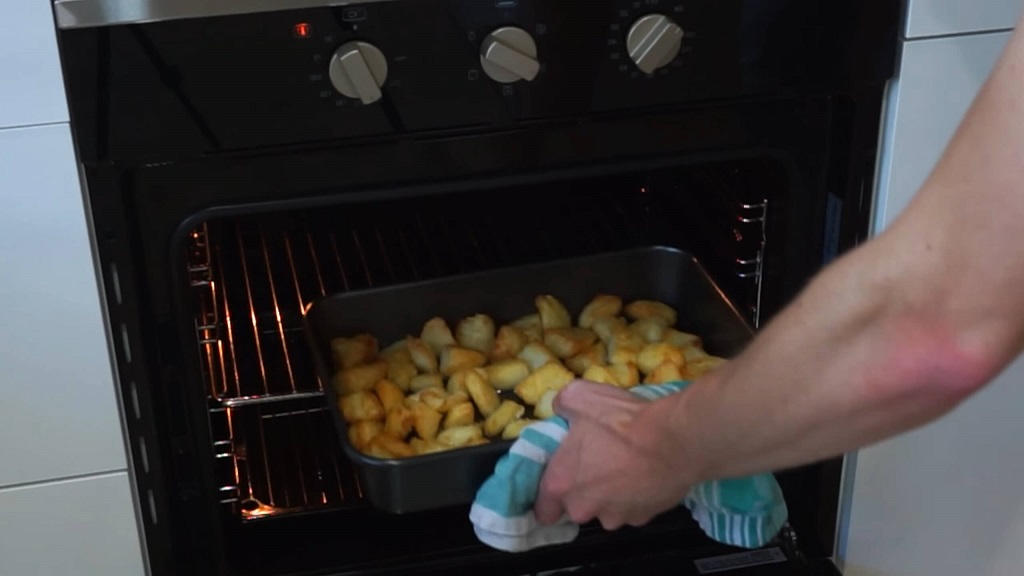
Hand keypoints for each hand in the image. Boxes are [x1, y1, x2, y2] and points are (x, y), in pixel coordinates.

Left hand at [533, 380, 694, 530]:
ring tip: (625, 465)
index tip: (560, 481)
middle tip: (597, 462)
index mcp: (561, 484)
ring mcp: (616, 517)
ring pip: (606, 510)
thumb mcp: (580, 396)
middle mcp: (584, 508)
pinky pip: (633, 508)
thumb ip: (562, 404)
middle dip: (584, 491)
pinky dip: (637, 495)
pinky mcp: (644, 518)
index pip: (543, 510)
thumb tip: (561, 409)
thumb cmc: (621, 421)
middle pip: (577, 507)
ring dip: (611, 494)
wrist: (674, 439)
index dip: (549, 497)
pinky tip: (645, 472)